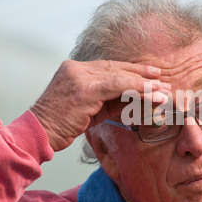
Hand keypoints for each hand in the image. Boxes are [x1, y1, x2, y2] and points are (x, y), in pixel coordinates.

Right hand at [30, 60, 169, 151]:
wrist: (39, 134)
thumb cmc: (63, 125)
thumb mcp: (88, 109)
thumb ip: (108, 100)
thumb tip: (135, 99)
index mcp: (75, 70)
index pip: (109, 67)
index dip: (131, 71)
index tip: (149, 74)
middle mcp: (76, 68)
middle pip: (116, 68)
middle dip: (141, 73)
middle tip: (161, 77)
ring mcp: (79, 76)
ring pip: (119, 76)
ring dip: (144, 83)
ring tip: (162, 89)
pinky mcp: (84, 89)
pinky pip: (117, 85)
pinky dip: (137, 88)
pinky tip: (152, 93)